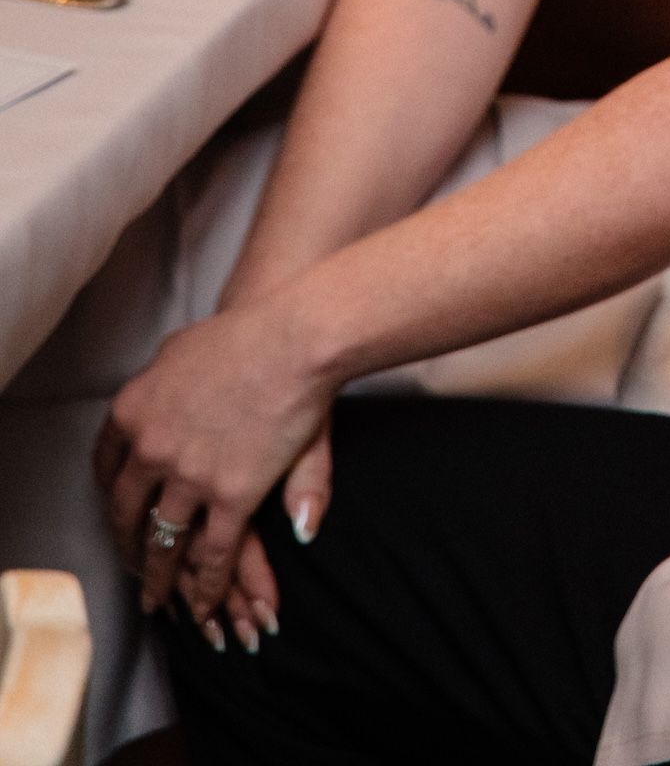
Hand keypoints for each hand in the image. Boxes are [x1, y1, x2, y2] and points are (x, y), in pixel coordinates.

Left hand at [94, 302, 333, 625]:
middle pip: (125, 511)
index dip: (110, 493)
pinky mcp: (229, 496)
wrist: (291, 336)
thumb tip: (149, 409)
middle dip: (126, 544)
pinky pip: (211, 555)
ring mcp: (187, 476)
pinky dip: (206, 587)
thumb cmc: (244, 333)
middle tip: (129, 564)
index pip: (106, 465)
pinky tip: (203, 607)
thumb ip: (159, 381)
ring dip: (157, 578)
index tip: (116, 509)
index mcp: (133, 411)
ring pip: (161, 542)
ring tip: (156, 601)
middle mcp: (150, 448)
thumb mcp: (182, 349)